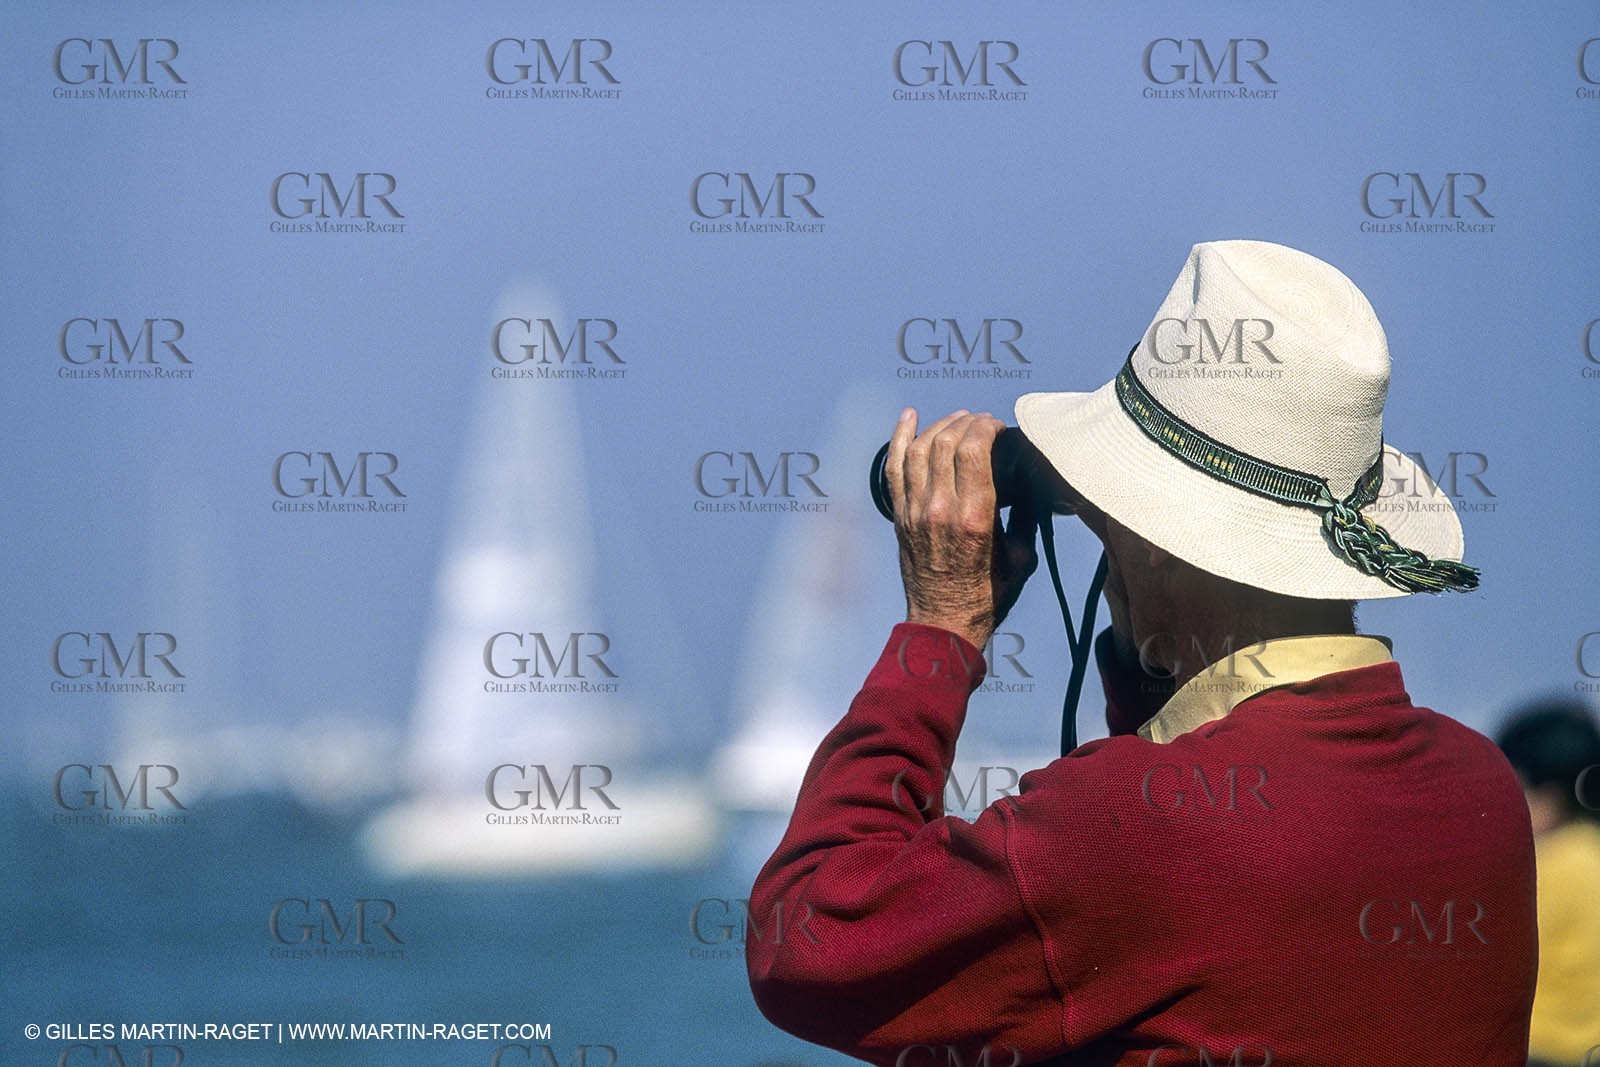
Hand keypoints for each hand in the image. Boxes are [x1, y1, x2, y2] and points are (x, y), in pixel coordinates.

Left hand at [884, 408, 1039, 651]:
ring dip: (939, 426)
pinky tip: (908, 417)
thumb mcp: (1021, 557)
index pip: (973, 449)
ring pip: (918, 449)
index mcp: (974, 518)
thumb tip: (1033, 483)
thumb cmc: (988, 594)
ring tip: (957, 420)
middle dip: (967, 423)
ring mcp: (914, 511)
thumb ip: (1025, 517)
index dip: (986, 427)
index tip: (998, 428)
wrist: (943, 623)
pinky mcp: (899, 516)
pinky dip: (898, 438)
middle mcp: (940, 509)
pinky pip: (893, 468)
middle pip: (946, 443)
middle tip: (982, 423)